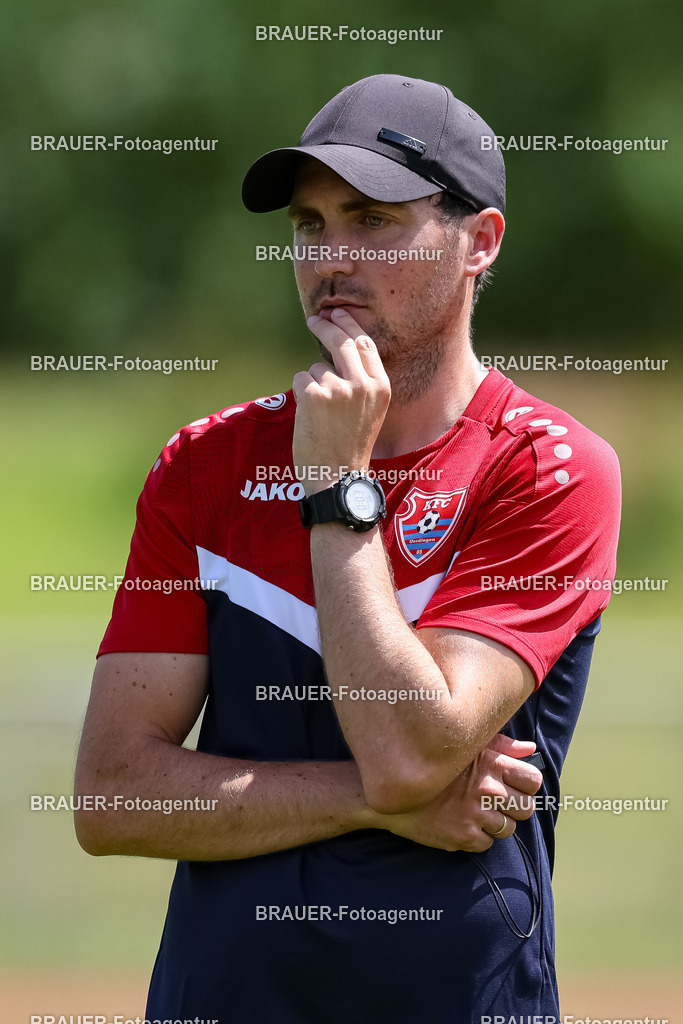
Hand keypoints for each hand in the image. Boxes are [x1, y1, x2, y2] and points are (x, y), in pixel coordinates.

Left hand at [292, 309, 390, 494]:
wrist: (338, 478)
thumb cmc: (350, 446)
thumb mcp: (370, 410)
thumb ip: (361, 381)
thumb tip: (339, 346)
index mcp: (381, 387)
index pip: (365, 344)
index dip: (349, 325)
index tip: (337, 314)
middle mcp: (362, 384)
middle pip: (341, 341)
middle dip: (326, 325)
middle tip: (314, 319)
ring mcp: (338, 388)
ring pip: (317, 367)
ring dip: (313, 383)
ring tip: (322, 415)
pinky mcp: (313, 395)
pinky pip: (301, 378)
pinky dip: (300, 393)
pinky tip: (310, 416)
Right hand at [379, 734, 542, 852]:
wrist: (394, 790)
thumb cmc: (431, 763)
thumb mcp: (466, 746)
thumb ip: (502, 746)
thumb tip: (531, 750)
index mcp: (490, 764)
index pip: (532, 780)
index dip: (526, 784)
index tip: (515, 786)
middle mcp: (486, 789)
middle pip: (526, 808)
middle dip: (514, 806)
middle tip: (496, 802)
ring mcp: (475, 814)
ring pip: (508, 828)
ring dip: (496, 823)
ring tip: (476, 813)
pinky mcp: (463, 836)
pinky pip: (487, 844)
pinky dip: (477, 837)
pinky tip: (461, 823)